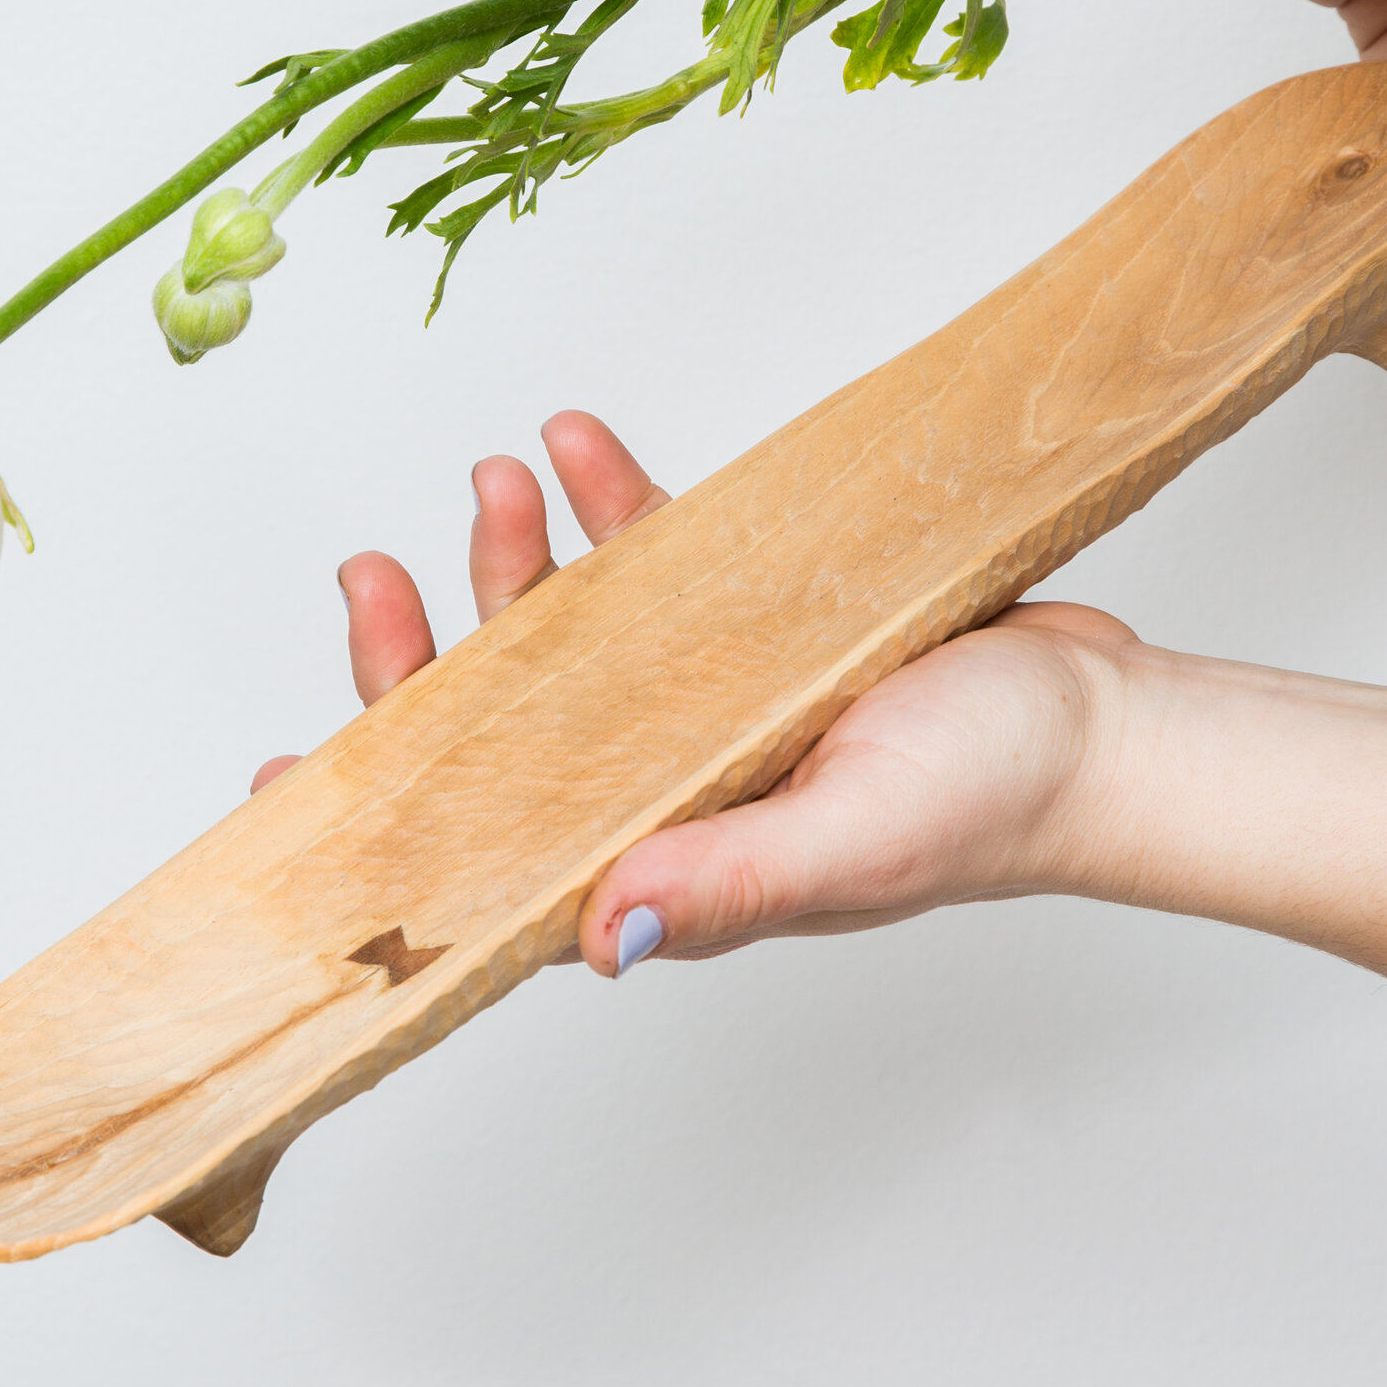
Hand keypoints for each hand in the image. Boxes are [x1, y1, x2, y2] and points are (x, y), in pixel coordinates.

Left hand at [249, 409, 1138, 974]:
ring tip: (496, 476)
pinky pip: (653, 559)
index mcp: (661, 860)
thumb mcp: (850, 845)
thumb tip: (602, 939)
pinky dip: (608, 500)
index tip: (281, 779)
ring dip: (510, 560)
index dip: (378, 823)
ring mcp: (699, 703)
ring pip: (559, 636)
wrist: (1104, 723)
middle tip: (374, 571)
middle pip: (494, 732)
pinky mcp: (753, 621)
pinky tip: (580, 446)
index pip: (483, 853)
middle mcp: (659, 786)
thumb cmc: (994, 804)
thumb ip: (728, 887)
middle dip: (419, 656)